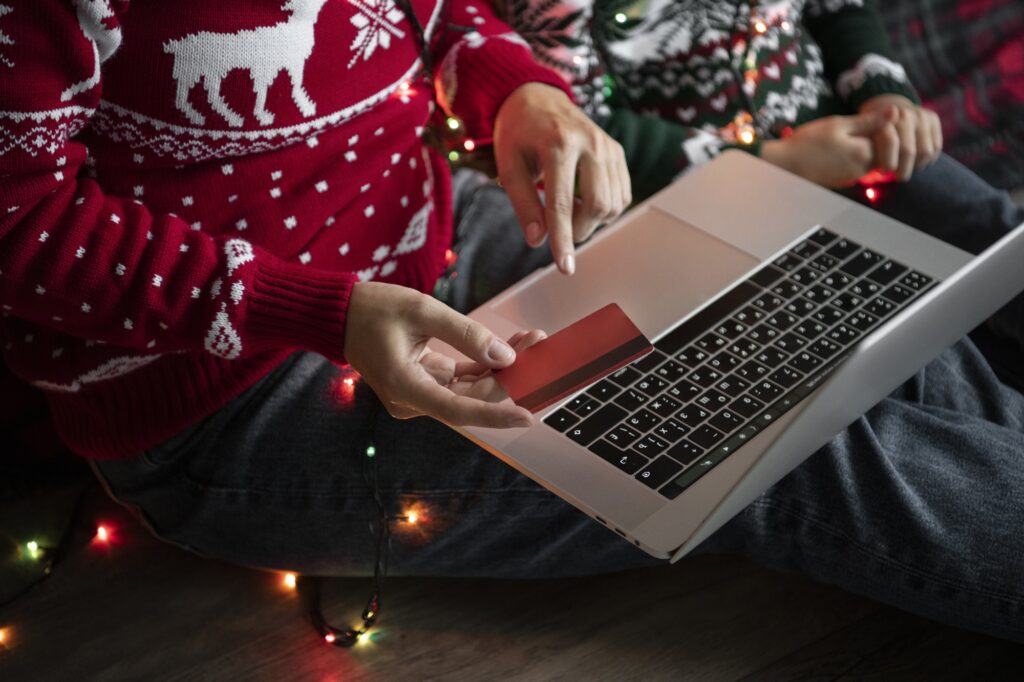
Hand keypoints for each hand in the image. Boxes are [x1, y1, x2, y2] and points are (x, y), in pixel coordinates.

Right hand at [344, 282, 542, 427]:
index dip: (496, 415)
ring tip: (530, 342)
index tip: (528, 416)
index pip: (459, 411)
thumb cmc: (373, 309)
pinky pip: (462, 380)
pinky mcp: (426, 383)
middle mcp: (413, 400)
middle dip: (508, 377)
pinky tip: (510, 348)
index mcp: (405, 387)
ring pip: (471, 390)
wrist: (340, 314)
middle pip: (471, 399)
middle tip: (539, 348)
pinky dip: (485, 366)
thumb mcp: (422, 311)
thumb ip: (465, 334)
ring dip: (501, 370)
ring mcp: (420, 394)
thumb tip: (504, 357)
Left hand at [493, 83, 631, 275]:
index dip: (563, 240)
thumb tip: (537, 241)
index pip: (562, 203)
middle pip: (596, 206)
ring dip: (591, 221)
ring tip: (568, 210)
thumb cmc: (517, 133)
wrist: (536, 97)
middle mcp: (590, 142)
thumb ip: (523, 203)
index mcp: (558, 143)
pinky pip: (621, 194)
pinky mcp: (617, 152)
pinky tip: (583, 202)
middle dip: (577, 230)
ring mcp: (609, 146)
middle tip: (557, 228)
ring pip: (613, 204)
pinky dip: (604, 210)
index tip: (565, 267)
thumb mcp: (509, 165)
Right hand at [761, 110, 894, 187]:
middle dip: (874, 137)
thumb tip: (896, 112)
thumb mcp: (838, 124)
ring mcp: (853, 177)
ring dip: (862, 146)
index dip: (880, 124)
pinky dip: (852, 156)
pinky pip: (856, 166)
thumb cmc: (808, 143)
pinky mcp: (843, 181)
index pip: (889, 137)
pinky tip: (834, 149)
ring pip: (869, 158)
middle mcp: (863, 169)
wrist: (785, 166)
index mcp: (865, 153)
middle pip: (882, 150)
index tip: (864, 118)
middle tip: (853, 125)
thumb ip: (869, 120)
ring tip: (841, 137)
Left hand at [859, 94, 942, 180]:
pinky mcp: (933, 118)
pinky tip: (916, 163)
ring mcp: (921, 115)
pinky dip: (927, 160)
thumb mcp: (863, 140)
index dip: (887, 162)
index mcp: (884, 117)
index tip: (883, 172)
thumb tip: (882, 173)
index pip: (891, 142)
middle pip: (909, 151)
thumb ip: (867, 151)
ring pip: (925, 152)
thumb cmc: (870, 133)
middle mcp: (905, 113)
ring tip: (907, 170)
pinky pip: (935, 147)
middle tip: (897, 176)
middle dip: (902, 169)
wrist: (886, 111)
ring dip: (916, 166)